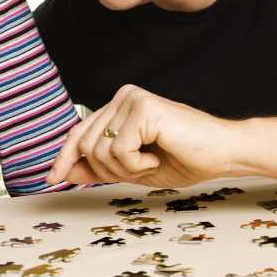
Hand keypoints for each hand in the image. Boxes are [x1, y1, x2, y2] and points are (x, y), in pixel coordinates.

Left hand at [45, 84, 237, 188]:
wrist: (224, 154)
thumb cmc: (185, 159)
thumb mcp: (132, 169)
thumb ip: (98, 167)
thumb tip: (62, 172)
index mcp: (119, 106)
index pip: (80, 132)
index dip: (64, 157)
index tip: (52, 179)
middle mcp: (122, 97)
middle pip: (85, 145)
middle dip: (106, 171)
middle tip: (140, 171)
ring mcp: (132, 99)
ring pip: (99, 150)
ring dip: (125, 169)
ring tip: (152, 162)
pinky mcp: (144, 108)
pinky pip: (119, 150)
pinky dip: (136, 165)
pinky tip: (157, 157)